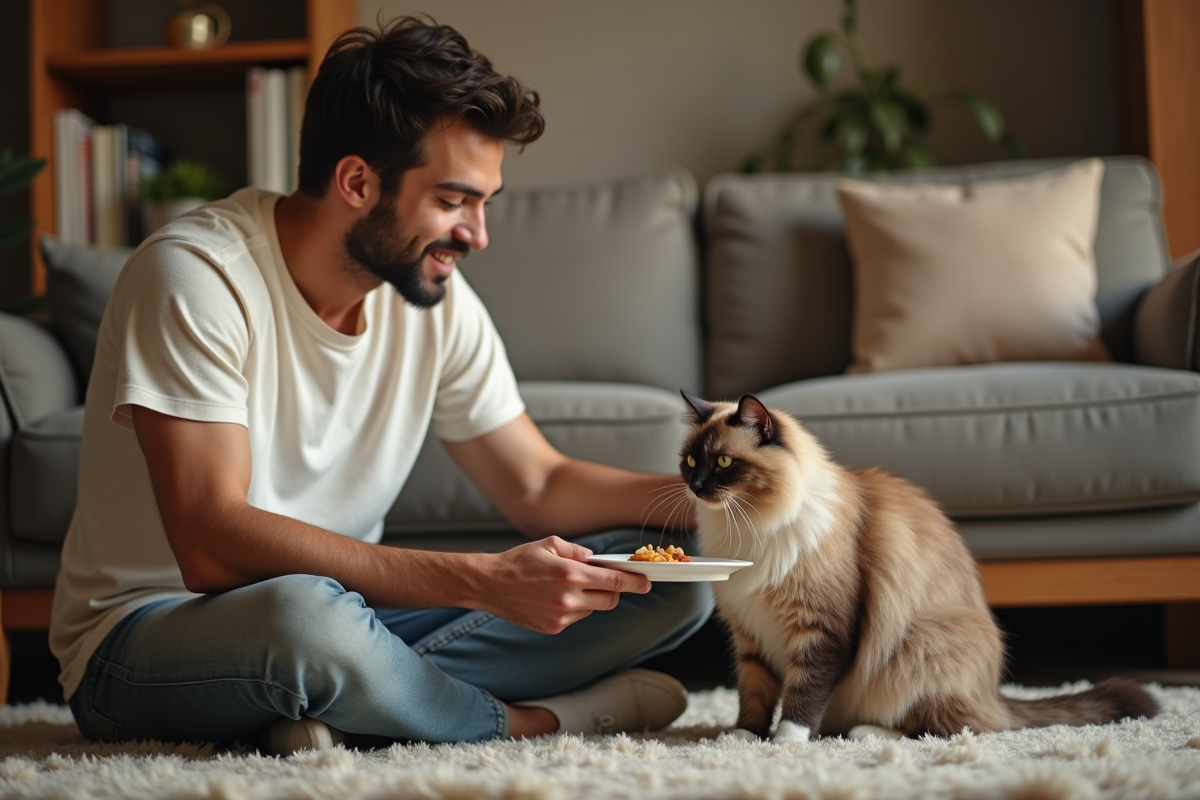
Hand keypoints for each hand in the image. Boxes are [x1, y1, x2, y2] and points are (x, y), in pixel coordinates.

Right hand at [477, 536, 650, 633]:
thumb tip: (597, 559)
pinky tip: (553, 598)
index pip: (615, 581)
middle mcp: (568, 598)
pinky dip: (573, 608)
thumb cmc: (519, 561)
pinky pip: (576, 617)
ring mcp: (561, 616)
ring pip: (593, 608)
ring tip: (566, 586)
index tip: (647, 582)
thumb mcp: (550, 544)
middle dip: (612, 589)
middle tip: (603, 580)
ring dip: (590, 598)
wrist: (490, 585)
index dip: (636, 582)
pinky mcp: (553, 628)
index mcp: (570, 574)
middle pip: (610, 599)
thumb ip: (578, 551)